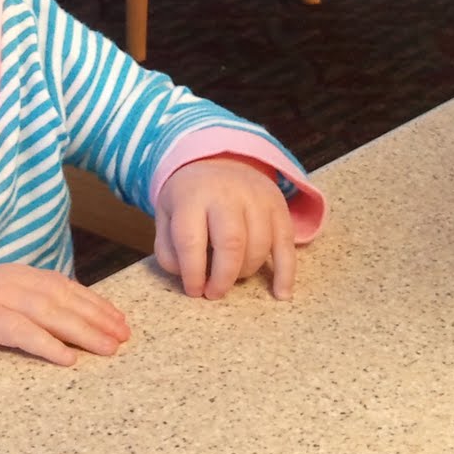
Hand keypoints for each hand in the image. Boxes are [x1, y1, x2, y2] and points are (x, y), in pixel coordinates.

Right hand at [0, 264, 128, 369]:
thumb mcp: (7, 305)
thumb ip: (37, 307)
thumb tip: (85, 323)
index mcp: (19, 274)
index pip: (65, 287)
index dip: (96, 304)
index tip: (121, 322)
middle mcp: (9, 279)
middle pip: (62, 298)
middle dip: (96, 318)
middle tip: (122, 338)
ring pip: (47, 312)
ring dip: (81, 331)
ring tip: (106, 348)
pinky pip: (19, 332)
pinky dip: (46, 344)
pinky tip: (67, 359)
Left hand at [153, 156, 297, 300]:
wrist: (217, 159)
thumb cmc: (190, 197)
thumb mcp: (167, 215)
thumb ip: (169, 250)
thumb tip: (189, 280)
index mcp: (193, 197)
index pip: (191, 240)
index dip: (193, 273)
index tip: (194, 290)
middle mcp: (227, 194)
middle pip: (231, 244)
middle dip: (223, 278)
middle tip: (214, 293)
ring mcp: (257, 198)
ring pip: (259, 245)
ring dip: (247, 273)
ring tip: (233, 278)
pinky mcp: (279, 206)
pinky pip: (286, 244)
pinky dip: (285, 272)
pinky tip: (280, 293)